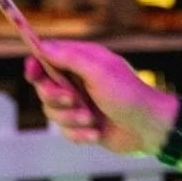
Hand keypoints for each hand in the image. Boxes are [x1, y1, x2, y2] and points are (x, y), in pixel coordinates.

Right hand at [26, 39, 176, 156]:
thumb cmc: (128, 94)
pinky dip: (80, 134)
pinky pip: (65, 132)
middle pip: (44, 88)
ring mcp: (80, 105)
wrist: (149, 128)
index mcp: (82, 62)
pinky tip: (97, 133)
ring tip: (92, 119)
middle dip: (55, 97)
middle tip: (73, 99)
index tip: (32, 71)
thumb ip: (69, 58)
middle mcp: (78, 82)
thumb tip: (42, 46)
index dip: (36, 64)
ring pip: (53, 113)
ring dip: (71, 118)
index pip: (48, 58)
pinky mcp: (83, 126)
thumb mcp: (98, 70)